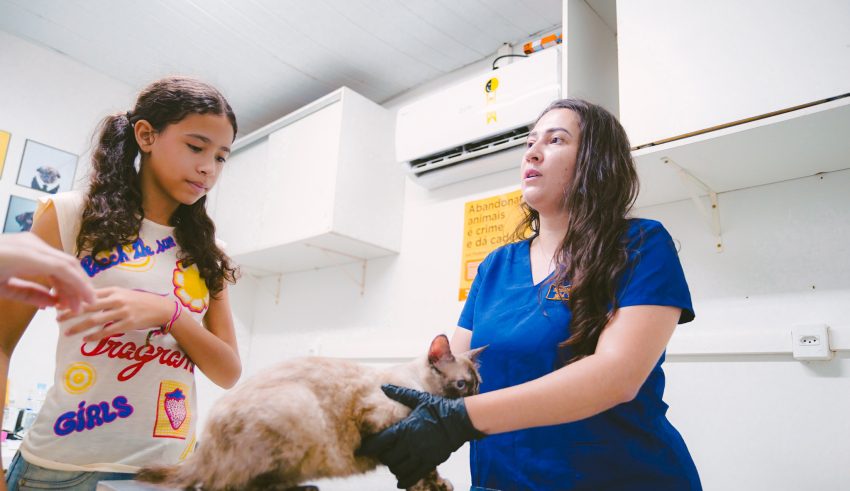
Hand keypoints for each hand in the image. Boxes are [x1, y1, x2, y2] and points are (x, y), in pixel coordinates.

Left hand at [0, 232, 94, 310]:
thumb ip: (27, 295)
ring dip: (68, 282)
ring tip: (68, 303)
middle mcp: (32, 245)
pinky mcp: (27, 245)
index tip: (91, 301)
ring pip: (60, 261)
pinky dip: (56, 276)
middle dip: (78, 286)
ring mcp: (30, 242)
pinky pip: (49, 260)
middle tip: (80, 307)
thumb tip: (53, 304)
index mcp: (25, 255)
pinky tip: (57, 292)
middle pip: (67, 263)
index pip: (64, 268)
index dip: (81, 286)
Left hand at [59, 287, 172, 340]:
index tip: (59, 303)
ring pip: (95, 320)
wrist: (162, 308)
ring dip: (79, 327)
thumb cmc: (141, 301)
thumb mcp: (123, 293)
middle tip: (57, 318)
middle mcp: (117, 300)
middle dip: (70, 312)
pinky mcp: (128, 324)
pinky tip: (86, 339)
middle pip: (88, 306)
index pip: (88, 293)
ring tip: (67, 332)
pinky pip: (108, 331)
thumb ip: (106, 296)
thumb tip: (85, 300)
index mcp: (114, 290)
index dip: (72, 298)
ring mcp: (123, 312)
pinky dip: (95, 336)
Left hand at [356, 384, 484, 488]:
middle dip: (383, 457)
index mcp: (405, 429)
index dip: (368, 448)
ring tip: (394, 462)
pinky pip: (413, 476)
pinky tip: (400, 481)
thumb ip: (400, 394)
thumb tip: (384, 386)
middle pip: (387, 458)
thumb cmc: (438, 408)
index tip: (362, 450)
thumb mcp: (419, 399)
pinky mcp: (430, 463)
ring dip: (393, 467)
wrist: (459, 421)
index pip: (380, 443)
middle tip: (383, 453)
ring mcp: (420, 455)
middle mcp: (411, 444)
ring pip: (399, 469)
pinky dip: (404, 480)